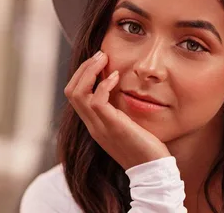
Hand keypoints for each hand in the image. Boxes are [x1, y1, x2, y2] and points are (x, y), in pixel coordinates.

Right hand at [64, 50, 170, 169]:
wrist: (152, 169)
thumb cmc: (144, 145)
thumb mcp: (126, 123)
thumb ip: (119, 109)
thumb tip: (122, 89)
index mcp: (94, 124)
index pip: (74, 96)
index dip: (82, 75)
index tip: (99, 61)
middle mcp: (92, 125)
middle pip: (71, 92)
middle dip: (83, 69)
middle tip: (100, 54)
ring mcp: (100, 127)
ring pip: (78, 94)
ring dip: (90, 71)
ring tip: (104, 59)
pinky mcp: (113, 127)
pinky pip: (97, 102)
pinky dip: (104, 85)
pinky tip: (117, 77)